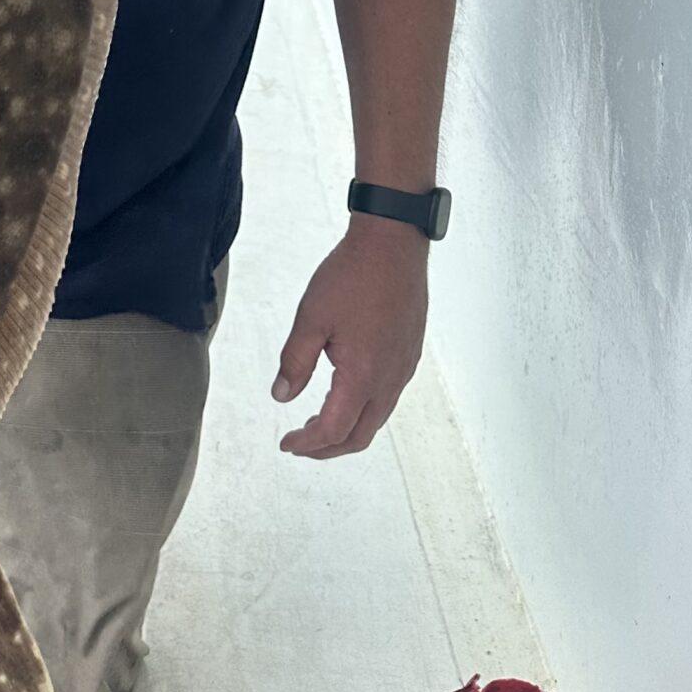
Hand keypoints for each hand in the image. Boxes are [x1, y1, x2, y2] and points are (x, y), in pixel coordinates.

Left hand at [272, 220, 428, 457]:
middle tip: (301, 444)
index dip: (307, 444)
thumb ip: (294, 363)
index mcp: (363, 376)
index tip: (287, 444)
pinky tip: (346, 394)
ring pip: (377, 418)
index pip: (333, 430)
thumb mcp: (310, 319)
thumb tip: (282, 396)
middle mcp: (390, 379)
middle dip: (328, 448)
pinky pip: (388, 397)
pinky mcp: (409, 354)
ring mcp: (404, 367)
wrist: (393, 243)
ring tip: (318, 423)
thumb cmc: (353, 275)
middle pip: (360, 436)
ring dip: (347, 430)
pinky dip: (364, 410)